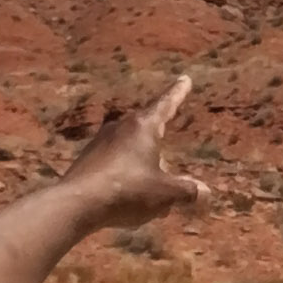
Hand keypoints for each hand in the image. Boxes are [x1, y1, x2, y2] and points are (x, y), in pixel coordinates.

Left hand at [56, 76, 209, 234]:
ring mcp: (100, 142)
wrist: (76, 204)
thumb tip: (206, 192)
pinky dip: (125, 171)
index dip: (178, 93)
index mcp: (143, 127)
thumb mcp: (164, 194)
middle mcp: (121, 128)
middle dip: (159, 134)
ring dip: (141, 157)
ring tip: (150, 178)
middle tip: (168, 135)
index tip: (185, 79)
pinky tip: (127, 192)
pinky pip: (114, 161)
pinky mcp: (87, 160)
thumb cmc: (127, 190)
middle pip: (146, 126)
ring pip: (129, 145)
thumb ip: (187, 191)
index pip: (166, 105)